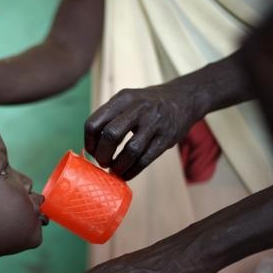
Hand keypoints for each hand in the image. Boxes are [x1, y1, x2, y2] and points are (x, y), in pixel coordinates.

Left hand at [84, 84, 202, 179]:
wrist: (184, 98)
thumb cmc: (147, 105)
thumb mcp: (127, 101)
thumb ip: (109, 118)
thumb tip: (90, 148)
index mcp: (122, 99)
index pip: (94, 122)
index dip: (89, 142)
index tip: (91, 152)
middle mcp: (137, 108)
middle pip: (110, 135)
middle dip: (102, 154)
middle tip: (103, 162)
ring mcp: (154, 123)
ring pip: (130, 150)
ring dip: (118, 165)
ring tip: (115, 170)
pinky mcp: (166, 138)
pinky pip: (145, 159)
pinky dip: (132, 170)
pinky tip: (126, 174)